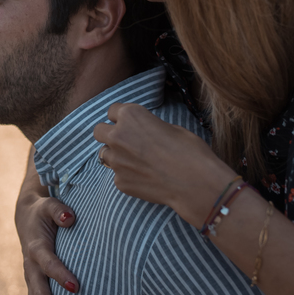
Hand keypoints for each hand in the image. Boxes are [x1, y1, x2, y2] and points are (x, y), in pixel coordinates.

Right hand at [15, 153, 78, 294]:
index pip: (48, 262)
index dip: (60, 273)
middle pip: (40, 292)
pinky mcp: (32, 285)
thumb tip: (70, 218)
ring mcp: (30, 278)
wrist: (26, 218)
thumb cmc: (44, 212)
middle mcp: (30, 266)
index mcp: (37, 247)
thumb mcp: (51, 205)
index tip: (75, 286)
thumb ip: (59, 211)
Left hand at [94, 102, 233, 225]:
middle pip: (99, 131)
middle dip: (109, 134)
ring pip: (104, 154)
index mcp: (130, 115)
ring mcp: (116, 160)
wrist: (195, 183)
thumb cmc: (189, 151)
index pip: (112, 110)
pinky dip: (127, 175)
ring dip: (116, 155)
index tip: (129, 123)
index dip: (121, 117)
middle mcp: (117, 135)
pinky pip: (117, 175)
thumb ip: (148, 127)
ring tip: (137, 161)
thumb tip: (143, 132)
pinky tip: (145, 178)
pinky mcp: (119, 182)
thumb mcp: (171, 127)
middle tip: (125, 141)